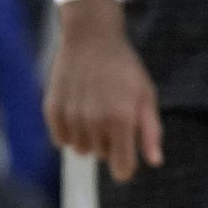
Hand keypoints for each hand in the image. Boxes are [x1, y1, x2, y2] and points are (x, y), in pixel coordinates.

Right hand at [45, 0, 163, 182]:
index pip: (122, 169)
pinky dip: (70, 131)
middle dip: (110, 141)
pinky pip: (61, 140)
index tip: (127, 157)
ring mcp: (70, 117)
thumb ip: (150, 131)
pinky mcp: (52, 111)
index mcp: (120, 119)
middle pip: (102, 156)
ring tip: (95, 109)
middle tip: (113, 112)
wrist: (91, 38)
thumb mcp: (146, 95)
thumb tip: (155, 162)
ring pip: (81, 149)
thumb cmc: (124, 68)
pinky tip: (78, 108)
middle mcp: (94, 121)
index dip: (127, 166)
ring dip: (89, 136)